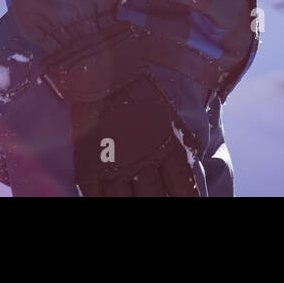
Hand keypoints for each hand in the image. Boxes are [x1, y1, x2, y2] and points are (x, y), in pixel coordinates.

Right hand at [39, 23, 200, 195]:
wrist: (106, 73)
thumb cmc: (142, 95)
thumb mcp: (170, 119)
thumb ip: (182, 145)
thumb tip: (193, 164)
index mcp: (167, 149)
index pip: (183, 189)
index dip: (186, 201)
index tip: (189, 206)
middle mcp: (143, 161)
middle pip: (154, 199)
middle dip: (157, 206)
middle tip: (158, 209)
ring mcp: (114, 165)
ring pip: (126, 202)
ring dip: (132, 208)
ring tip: (136, 208)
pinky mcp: (90, 166)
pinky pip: (96, 197)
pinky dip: (102, 204)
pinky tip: (107, 207)